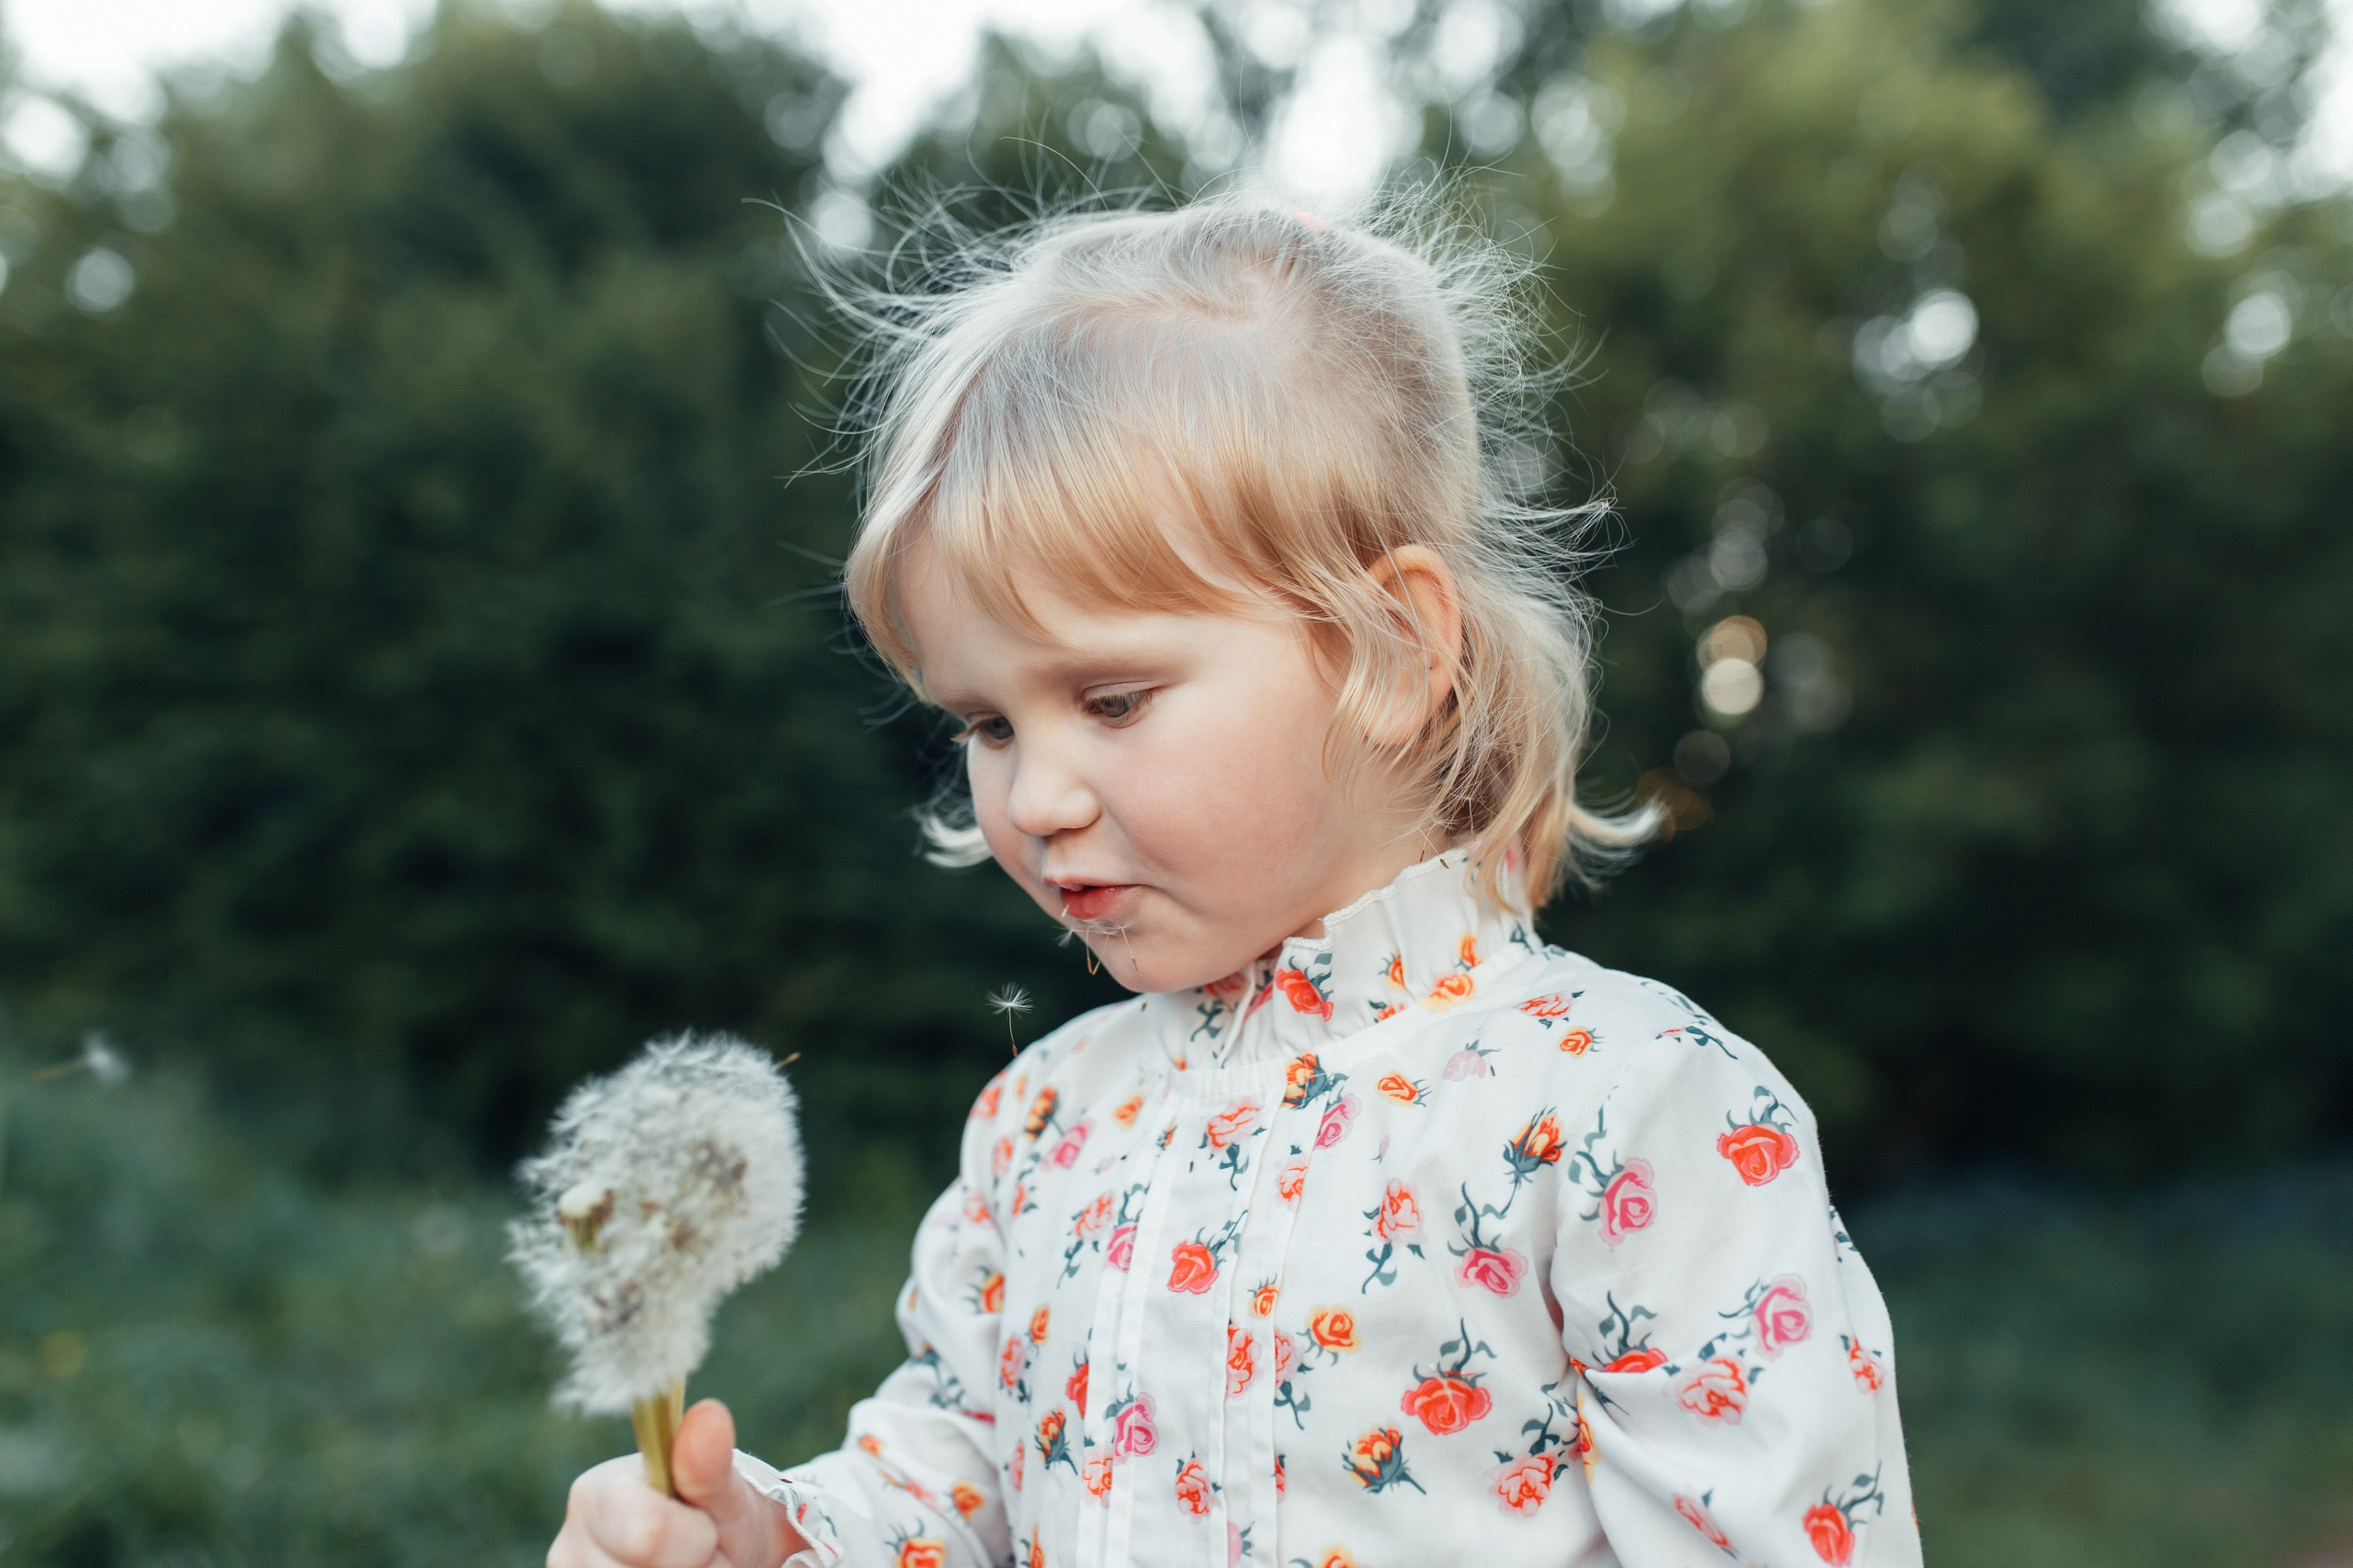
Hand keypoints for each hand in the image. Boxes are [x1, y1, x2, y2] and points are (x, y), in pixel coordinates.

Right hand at [548, 1399, 808, 1567]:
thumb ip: (709, 1463)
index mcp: (596, 1492)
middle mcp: (569, 1544)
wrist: (722, 1556)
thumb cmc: (719, 1520)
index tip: (708, 1528)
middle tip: (699, 1552)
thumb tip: (709, 1415)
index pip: (647, 1532)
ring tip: (686, 1565)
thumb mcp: (725, 1492)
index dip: (694, 1539)